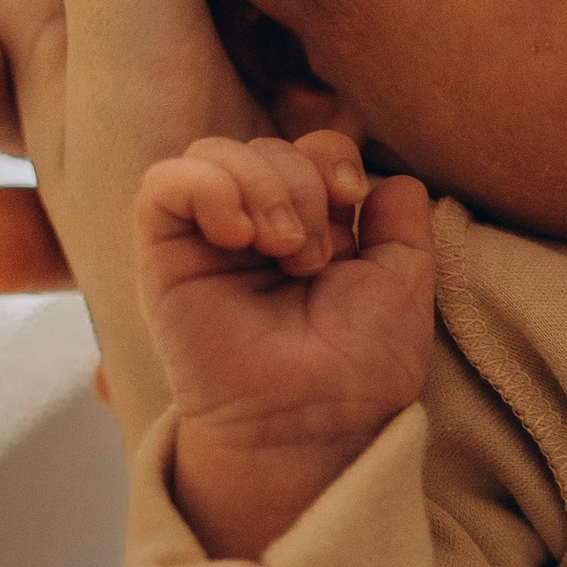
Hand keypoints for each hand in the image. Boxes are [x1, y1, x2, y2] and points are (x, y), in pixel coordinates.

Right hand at [137, 130, 434, 556]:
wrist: (316, 420)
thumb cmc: (361, 367)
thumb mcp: (402, 282)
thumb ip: (402, 224)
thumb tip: (394, 182)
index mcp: (307, 231)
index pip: (308, 149)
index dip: (331, 157)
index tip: (353, 199)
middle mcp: (252, 231)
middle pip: (265, 146)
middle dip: (300, 182)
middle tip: (314, 256)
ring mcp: (204, 243)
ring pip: (213, 152)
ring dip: (262, 186)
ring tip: (283, 250)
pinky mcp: (163, 257)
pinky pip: (163, 183)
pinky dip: (207, 188)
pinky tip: (240, 236)